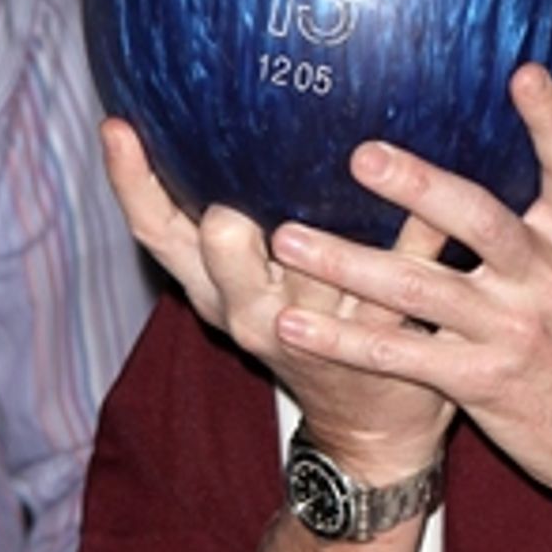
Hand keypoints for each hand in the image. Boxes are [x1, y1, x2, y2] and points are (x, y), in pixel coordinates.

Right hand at [101, 118, 452, 479]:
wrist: (368, 431)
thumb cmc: (304, 335)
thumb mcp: (247, 290)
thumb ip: (225, 231)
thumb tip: (211, 121)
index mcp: (215, 291)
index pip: (158, 234)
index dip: (132, 184)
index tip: (116, 127)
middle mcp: (254, 312)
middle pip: (223, 261)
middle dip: (226, 235)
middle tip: (227, 208)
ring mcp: (319, 330)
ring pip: (316, 270)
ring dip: (326, 233)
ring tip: (352, 166)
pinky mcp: (381, 338)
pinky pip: (402, 273)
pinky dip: (419, 232)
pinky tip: (435, 195)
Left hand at [268, 65, 551, 509]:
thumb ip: (551, 233)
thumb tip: (514, 174)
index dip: (550, 118)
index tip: (523, 70)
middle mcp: (547, 279)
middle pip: (479, 219)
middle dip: (418, 185)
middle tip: (360, 155)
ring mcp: (514, 332)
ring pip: (420, 288)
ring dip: (347, 263)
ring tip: (288, 239)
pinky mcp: (484, 383)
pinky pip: (401, 355)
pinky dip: (342, 341)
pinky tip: (294, 329)